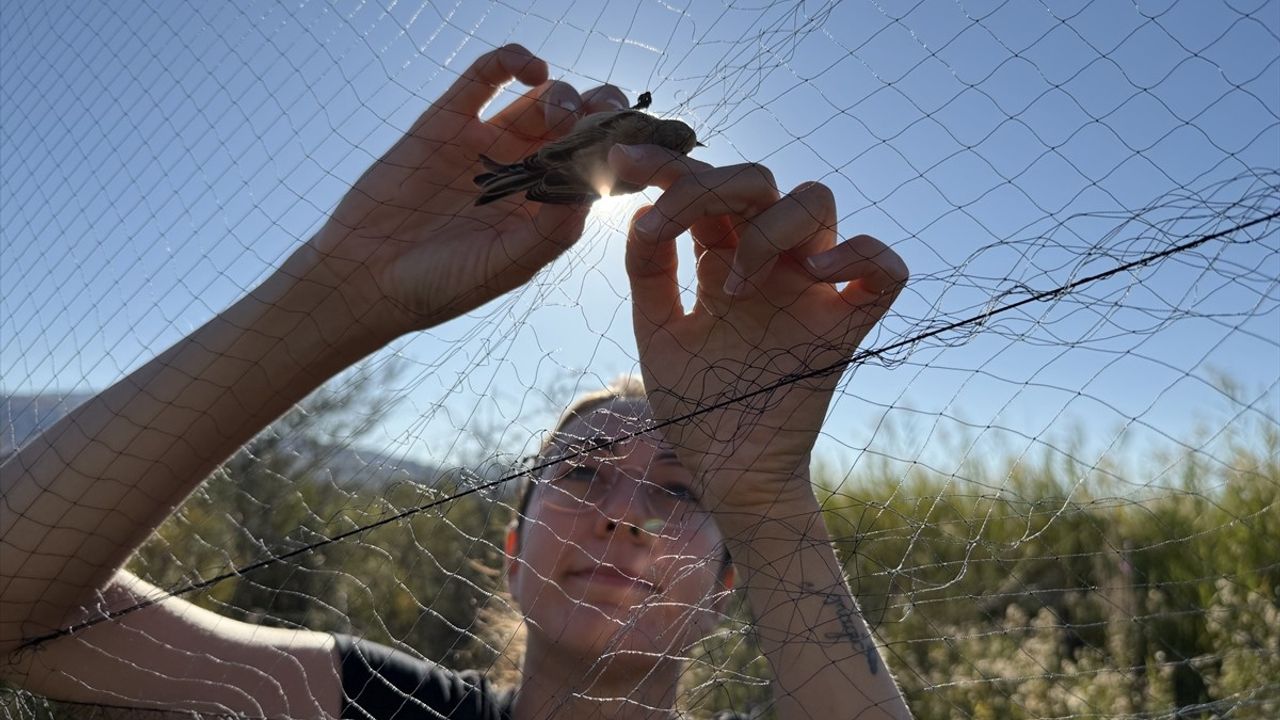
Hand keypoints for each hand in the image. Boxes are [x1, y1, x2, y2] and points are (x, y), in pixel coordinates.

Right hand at [289, 44, 631, 335]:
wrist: (365, 278)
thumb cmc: (443, 284)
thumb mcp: (509, 263)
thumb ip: (555, 226)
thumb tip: (595, 180)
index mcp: (550, 208)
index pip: (603, 168)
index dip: (626, 150)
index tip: (643, 143)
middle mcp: (526, 172)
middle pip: (582, 126)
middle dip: (604, 116)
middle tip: (606, 120)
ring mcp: (489, 142)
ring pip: (544, 97)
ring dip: (565, 94)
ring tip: (560, 113)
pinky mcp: (448, 118)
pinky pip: (487, 75)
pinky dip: (514, 60)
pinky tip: (532, 69)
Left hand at [609, 145, 907, 516]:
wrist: (731, 475)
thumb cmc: (698, 407)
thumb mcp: (658, 333)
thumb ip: (650, 274)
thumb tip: (643, 212)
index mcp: (724, 259)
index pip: (704, 190)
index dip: (666, 167)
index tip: (621, 161)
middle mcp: (771, 263)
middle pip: (758, 180)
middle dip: (707, 184)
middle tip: (667, 224)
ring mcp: (811, 289)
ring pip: (816, 201)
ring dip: (767, 228)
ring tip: (731, 288)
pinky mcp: (846, 326)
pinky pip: (884, 269)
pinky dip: (858, 256)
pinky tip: (816, 276)